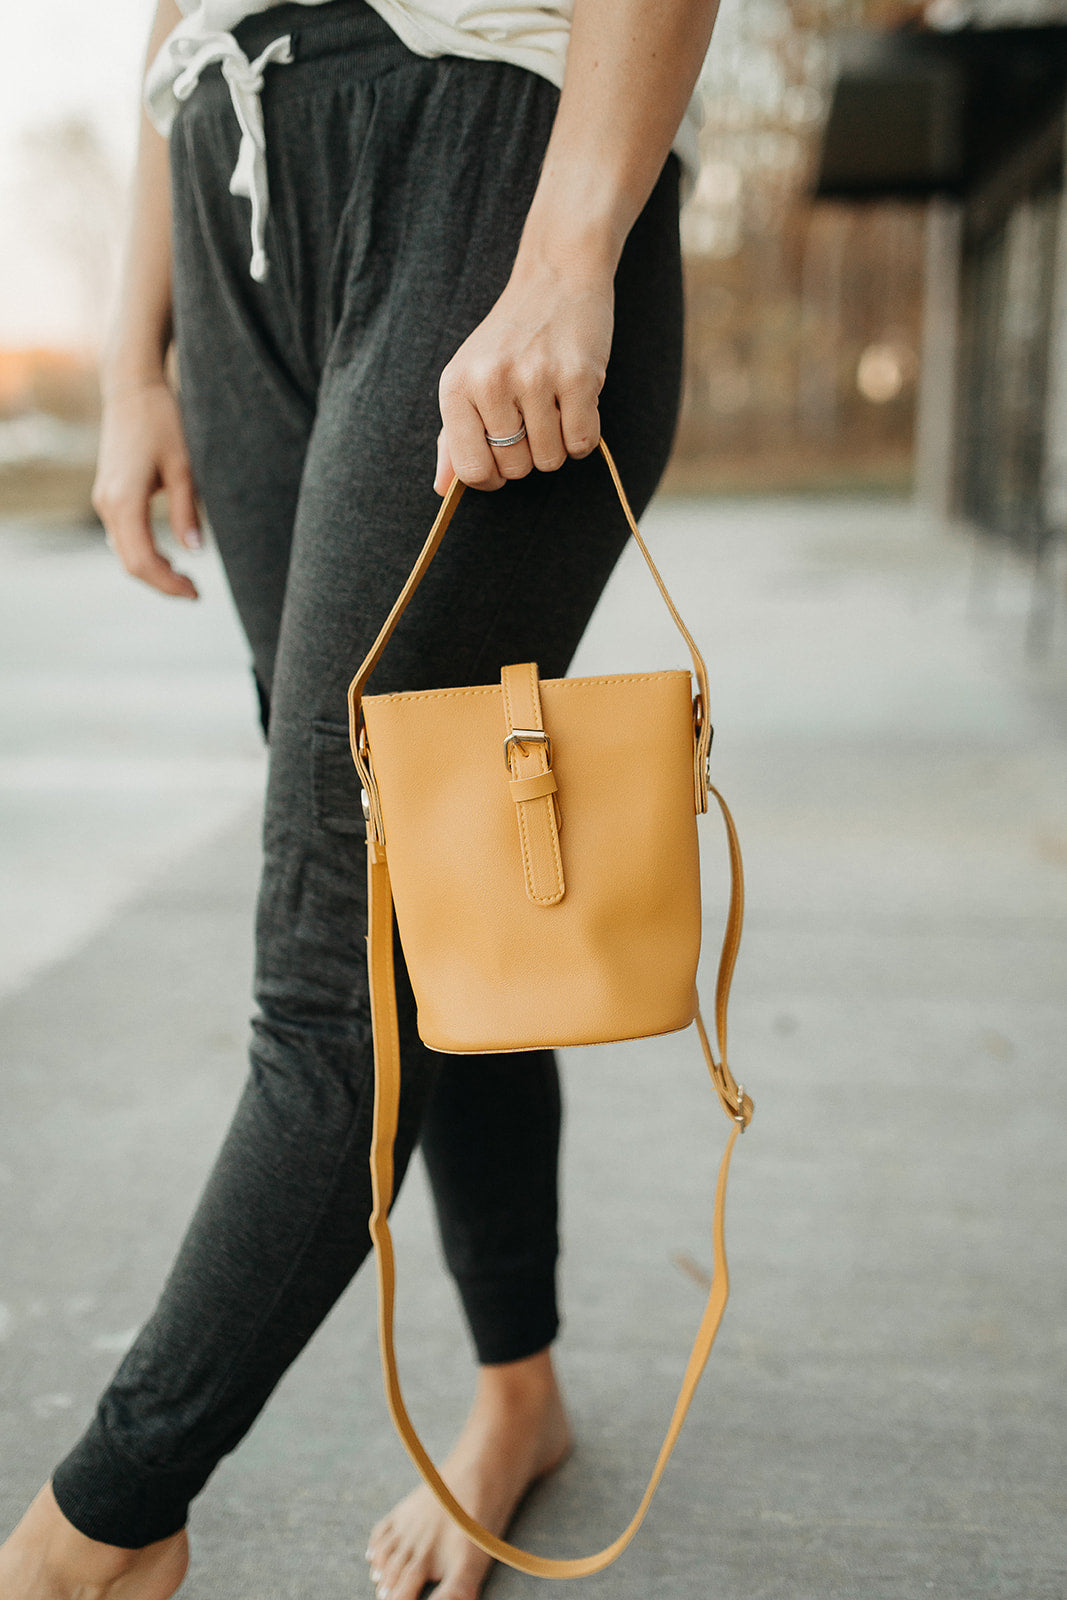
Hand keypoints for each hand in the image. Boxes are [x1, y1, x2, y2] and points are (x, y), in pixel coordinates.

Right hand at [92, 378, 201, 598]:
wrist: (133, 387)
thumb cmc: (162, 420)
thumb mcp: (184, 467)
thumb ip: (186, 512)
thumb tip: (196, 552)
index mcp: (124, 501)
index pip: (143, 561)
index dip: (169, 584)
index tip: (196, 594)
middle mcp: (107, 504)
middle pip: (130, 563)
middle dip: (162, 583)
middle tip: (195, 593)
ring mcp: (104, 499)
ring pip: (124, 551)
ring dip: (153, 570)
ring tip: (186, 579)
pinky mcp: (108, 493)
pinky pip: (123, 536)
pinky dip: (144, 552)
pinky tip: (169, 557)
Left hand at [435, 259, 613, 494]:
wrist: (555, 279)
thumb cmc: (509, 339)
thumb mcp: (468, 380)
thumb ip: (453, 437)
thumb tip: (443, 490)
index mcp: (456, 385)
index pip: (471, 470)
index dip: (492, 476)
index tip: (501, 457)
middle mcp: (491, 381)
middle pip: (514, 469)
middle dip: (527, 455)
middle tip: (532, 417)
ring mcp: (535, 377)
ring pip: (549, 460)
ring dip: (556, 445)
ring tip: (553, 406)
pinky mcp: (578, 376)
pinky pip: (582, 443)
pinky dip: (583, 435)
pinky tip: (575, 404)